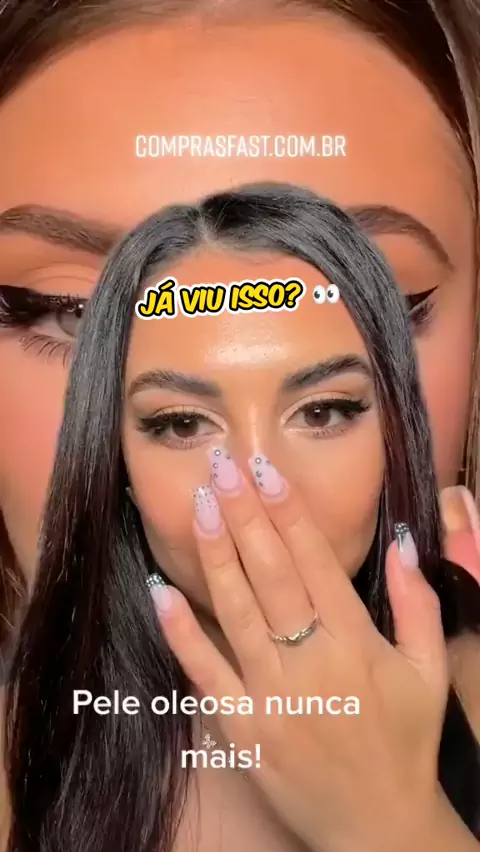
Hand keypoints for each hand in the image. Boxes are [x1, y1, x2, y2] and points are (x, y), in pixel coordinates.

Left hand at [151, 450, 477, 851]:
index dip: (288, 512)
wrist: (377, 826)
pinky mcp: (243, 727)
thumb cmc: (405, 740)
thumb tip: (400, 539)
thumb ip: (417, 603)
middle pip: (271, 574)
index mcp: (356, 643)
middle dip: (246, 515)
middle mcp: (310, 662)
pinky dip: (181, 630)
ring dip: (217, 555)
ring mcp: (271, 696)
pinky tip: (161, 589)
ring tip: (202, 506)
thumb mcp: (428, 671)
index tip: (266, 472)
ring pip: (237, 611)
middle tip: (224, 467)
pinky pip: (206, 671)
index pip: (316, 562)